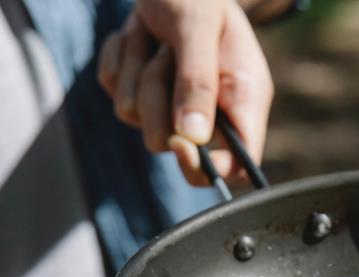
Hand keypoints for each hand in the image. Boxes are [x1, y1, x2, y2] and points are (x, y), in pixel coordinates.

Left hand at [97, 0, 273, 184]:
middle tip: (165, 58)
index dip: (210, 168)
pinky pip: (116, 93)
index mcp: (243, 98)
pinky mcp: (139, 92)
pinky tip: (140, 35)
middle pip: (176, 149)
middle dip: (158, 106)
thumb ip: (198, 80)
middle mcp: (211, 109)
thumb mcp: (199, 25)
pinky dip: (121, 59)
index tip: (181, 145)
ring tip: (157, 38)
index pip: (238, 164)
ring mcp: (171, 104)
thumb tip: (192, 137)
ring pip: (138, 120)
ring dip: (137, 72)